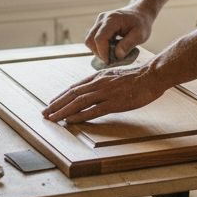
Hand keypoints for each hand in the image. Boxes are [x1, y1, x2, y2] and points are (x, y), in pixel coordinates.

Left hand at [42, 63, 168, 123]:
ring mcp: (106, 93)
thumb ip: (102, 83)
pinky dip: (79, 115)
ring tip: (52, 118)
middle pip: (72, 95)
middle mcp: (98, 84)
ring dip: (63, 111)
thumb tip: (93, 91)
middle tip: (45, 113)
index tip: (51, 104)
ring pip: (79, 102)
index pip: (74, 88)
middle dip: (56, 105)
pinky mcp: (114, 103)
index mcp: (98, 77)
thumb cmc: (136, 78)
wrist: (151, 76)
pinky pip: (93, 110)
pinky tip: (70, 120)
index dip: (61, 96)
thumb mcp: (115, 76)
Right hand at [86, 6, 153, 63]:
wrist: (140, 12)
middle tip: (110, 60)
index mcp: (112, 20)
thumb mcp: (140, 35)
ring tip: (111, 54)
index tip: (109, 62)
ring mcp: (99, 21)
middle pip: (90, 39)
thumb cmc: (141, 24)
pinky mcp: (99, 25)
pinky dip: (99, 46)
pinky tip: (110, 48)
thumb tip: (117, 55)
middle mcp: (102, 19)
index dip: (102, 52)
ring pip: (89, 40)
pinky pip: (93, 38)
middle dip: (98, 53)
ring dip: (97, 50)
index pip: (100, 38)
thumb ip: (128, 44)